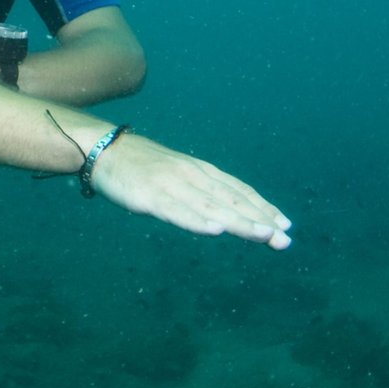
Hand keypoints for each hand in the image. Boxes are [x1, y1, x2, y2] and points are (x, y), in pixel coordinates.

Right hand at [88, 133, 292, 249]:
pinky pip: (177, 211)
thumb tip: (225, 211)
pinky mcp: (149, 196)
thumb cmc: (141, 164)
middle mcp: (191, 175)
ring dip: (239, 222)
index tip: (286, 225)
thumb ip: (199, 189)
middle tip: (285, 239)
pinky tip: (214, 230)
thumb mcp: (176, 171)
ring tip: (262, 235)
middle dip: (260, 220)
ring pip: (211, 207)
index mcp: (199, 169)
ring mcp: (171, 185)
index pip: (238, 190)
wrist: (102, 148)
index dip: (262, 207)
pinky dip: (197, 221)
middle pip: (231, 200)